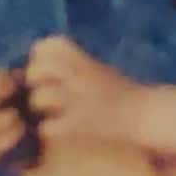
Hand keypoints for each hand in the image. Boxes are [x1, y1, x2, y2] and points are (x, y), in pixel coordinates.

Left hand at [22, 35, 145, 145]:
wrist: (146, 115)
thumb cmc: (118, 92)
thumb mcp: (95, 68)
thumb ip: (69, 64)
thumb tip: (29, 69)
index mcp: (84, 59)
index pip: (46, 45)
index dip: (41, 58)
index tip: (49, 71)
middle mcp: (81, 75)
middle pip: (36, 69)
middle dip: (34, 81)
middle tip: (46, 92)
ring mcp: (81, 100)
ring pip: (40, 98)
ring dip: (39, 108)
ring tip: (49, 113)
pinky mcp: (81, 125)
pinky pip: (48, 127)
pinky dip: (50, 130)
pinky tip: (59, 130)